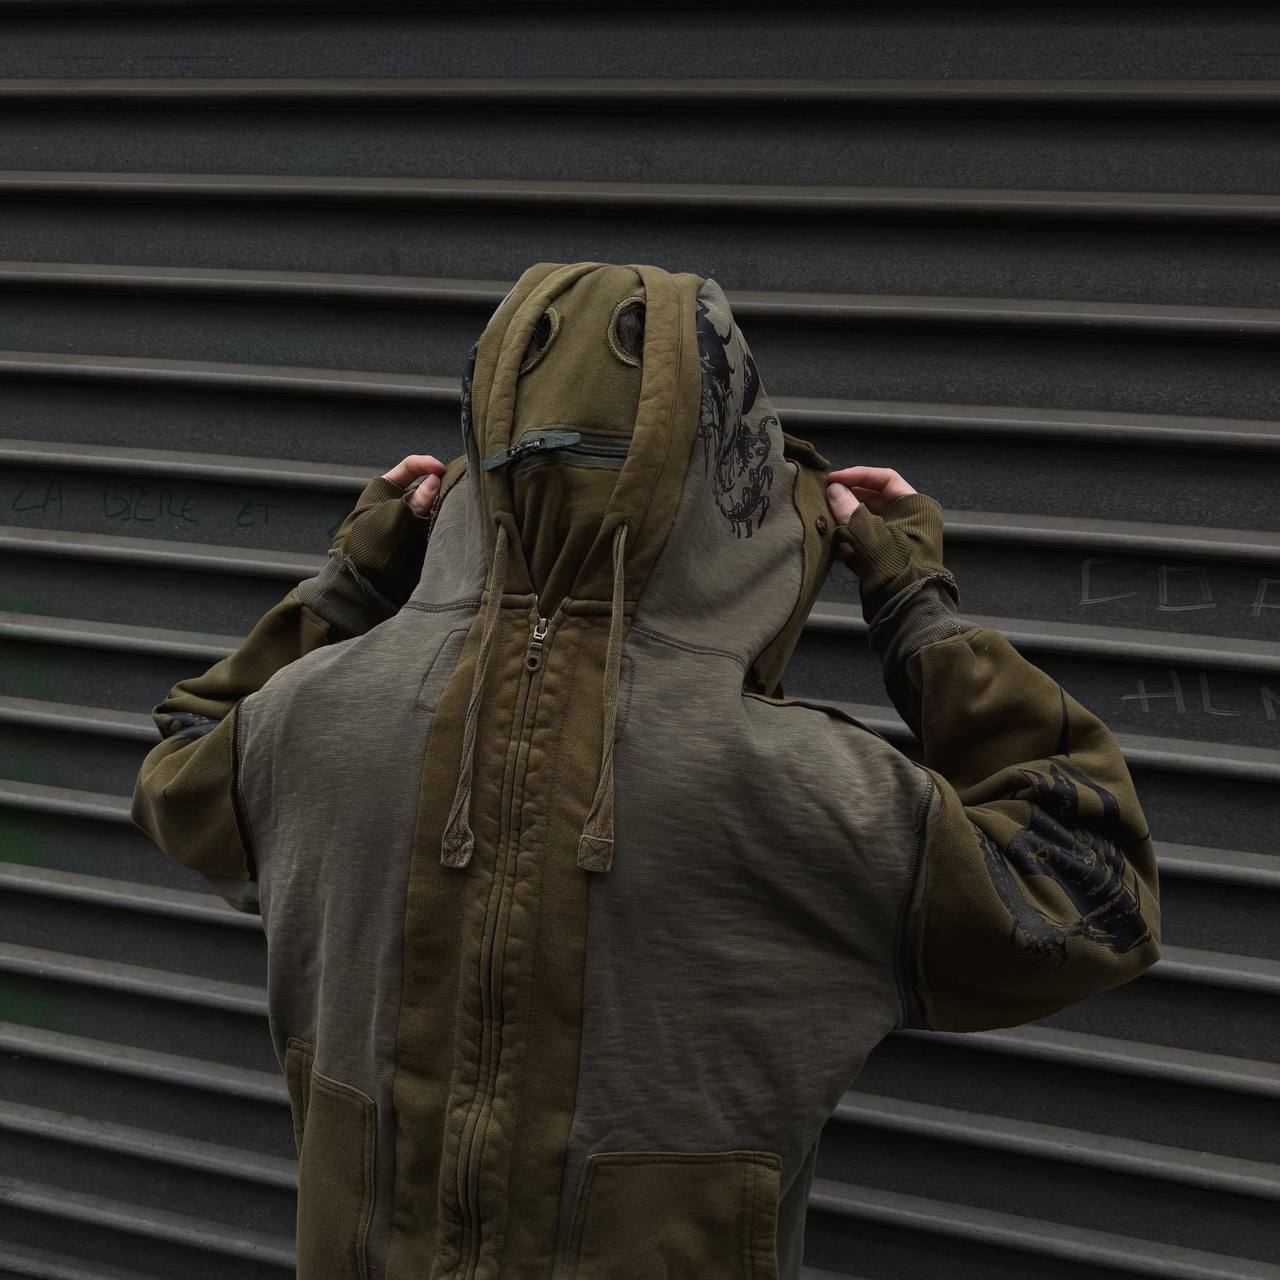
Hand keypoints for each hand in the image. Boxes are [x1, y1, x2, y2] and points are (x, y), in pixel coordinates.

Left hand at [332, 454, 448, 606]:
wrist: (364, 582)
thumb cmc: (368, 546)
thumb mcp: (392, 518)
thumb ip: (416, 500)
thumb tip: (435, 480)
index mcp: (384, 488)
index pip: (409, 466)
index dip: (426, 464)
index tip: (443, 470)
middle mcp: (399, 500)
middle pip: (425, 484)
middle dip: (441, 484)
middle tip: (458, 486)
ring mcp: (409, 518)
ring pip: (433, 504)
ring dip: (444, 504)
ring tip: (459, 503)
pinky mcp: (418, 535)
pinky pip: (435, 522)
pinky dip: (444, 521)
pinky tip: (454, 522)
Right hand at [825, 464, 953, 625]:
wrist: (906, 607)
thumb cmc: (895, 564)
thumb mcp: (869, 531)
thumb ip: (848, 507)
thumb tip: (834, 490)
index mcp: (915, 506)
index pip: (885, 479)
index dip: (857, 475)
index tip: (833, 479)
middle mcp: (908, 520)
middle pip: (873, 499)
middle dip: (847, 499)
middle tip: (823, 498)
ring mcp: (896, 541)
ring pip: (865, 521)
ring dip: (843, 520)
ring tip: (823, 518)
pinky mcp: (884, 559)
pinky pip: (863, 542)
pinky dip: (847, 541)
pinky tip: (830, 543)